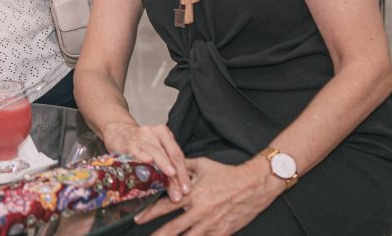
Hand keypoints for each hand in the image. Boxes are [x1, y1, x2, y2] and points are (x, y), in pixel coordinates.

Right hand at [102, 123, 190, 202]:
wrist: (118, 132)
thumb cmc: (140, 143)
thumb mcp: (156, 145)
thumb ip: (167, 159)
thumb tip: (179, 184)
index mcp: (164, 133)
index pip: (177, 154)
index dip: (183, 172)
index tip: (186, 188)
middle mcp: (154, 133)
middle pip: (169, 156)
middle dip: (176, 177)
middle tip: (180, 192)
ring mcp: (141, 138)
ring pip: (156, 154)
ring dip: (163, 170)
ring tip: (170, 182)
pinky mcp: (128, 144)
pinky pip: (137, 151)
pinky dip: (143, 156)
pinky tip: (149, 162)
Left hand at [135, 156, 281, 234]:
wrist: (253, 185)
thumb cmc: (227, 174)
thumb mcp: (202, 165)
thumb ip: (183, 166)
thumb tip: (168, 163)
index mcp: (192, 194)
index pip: (165, 206)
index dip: (150, 213)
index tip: (138, 218)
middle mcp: (199, 211)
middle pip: (173, 228)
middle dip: (158, 234)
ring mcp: (211, 224)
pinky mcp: (223, 232)